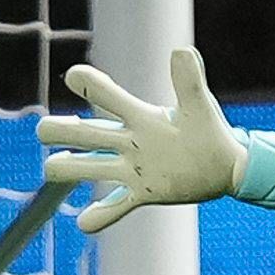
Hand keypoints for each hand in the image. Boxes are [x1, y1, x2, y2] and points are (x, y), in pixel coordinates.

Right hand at [36, 48, 245, 234]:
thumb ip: (190, 82)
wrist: (227, 166)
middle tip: (47, 131)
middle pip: (80, 132)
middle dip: (58, 130)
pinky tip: (85, 224)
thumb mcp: (201, 107)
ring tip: (54, 168)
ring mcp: (133, 168)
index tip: (76, 77)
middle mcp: (128, 141)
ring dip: (66, 168)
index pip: (104, 94)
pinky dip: (100, 216)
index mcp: (140, 117)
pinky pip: (115, 208)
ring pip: (88, 168)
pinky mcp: (144, 194)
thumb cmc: (209, 131)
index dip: (86, 83)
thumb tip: (181, 50)